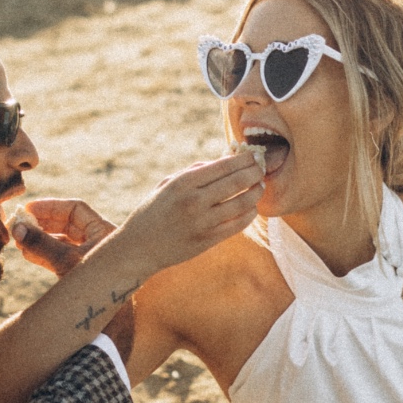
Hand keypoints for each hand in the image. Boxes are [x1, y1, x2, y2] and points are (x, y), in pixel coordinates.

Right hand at [9, 198, 115, 277]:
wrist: (111, 323)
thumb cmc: (97, 285)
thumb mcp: (67, 261)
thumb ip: (41, 244)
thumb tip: (16, 227)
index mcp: (103, 232)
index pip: (75, 209)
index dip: (50, 207)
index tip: (28, 209)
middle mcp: (99, 242)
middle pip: (67, 224)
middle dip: (42, 224)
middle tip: (20, 224)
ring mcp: (90, 259)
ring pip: (62, 242)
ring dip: (40, 240)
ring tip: (19, 241)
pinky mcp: (82, 275)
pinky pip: (60, 258)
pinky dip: (44, 255)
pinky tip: (27, 254)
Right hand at [122, 149, 263, 274]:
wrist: (139, 247)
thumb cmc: (154, 211)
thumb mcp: (168, 184)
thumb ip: (195, 171)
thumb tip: (225, 159)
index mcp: (184, 183)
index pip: (224, 165)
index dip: (245, 159)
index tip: (254, 155)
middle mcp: (194, 201)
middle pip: (237, 182)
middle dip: (255, 172)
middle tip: (262, 167)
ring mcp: (202, 223)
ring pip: (242, 203)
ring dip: (256, 193)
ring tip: (259, 186)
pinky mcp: (208, 240)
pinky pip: (237, 224)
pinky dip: (249, 213)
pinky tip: (251, 207)